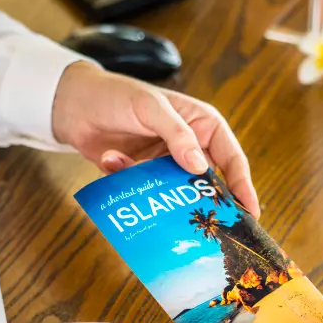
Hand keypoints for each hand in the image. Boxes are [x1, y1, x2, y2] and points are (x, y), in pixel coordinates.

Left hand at [51, 62, 259, 216]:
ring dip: (162, 195)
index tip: (250, 213)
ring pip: (176, 193)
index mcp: (202, 125)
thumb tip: (200, 167)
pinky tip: (112, 162)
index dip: (243, 186)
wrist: (72, 105)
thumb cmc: (117, 95)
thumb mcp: (151, 108)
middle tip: (208, 226)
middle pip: (208, 183)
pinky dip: (131, 183)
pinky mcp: (143, 177)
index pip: (231, 158)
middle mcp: (189, 147)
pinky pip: (148, 193)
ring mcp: (166, 164)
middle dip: (204, 202)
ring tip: (149, 195)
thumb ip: (177, 135)